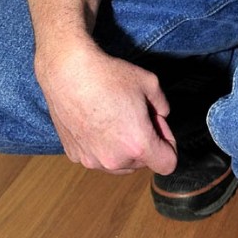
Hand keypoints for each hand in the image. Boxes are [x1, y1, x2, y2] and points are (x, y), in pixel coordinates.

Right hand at [35, 39, 177, 174]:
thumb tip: (161, 116)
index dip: (169, 142)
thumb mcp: (150, 83)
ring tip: (116, 116)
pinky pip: (97, 157)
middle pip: (142, 162)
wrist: (68, 73)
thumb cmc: (110, 76)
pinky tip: (96, 119)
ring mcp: (92, 160)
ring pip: (119, 163)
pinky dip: (102, 145)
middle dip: (145, 141)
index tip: (157, 123)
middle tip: (137, 113)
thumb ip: (163, 105)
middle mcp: (115, 160)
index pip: (168, 164)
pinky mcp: (75, 155)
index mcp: (138, 145)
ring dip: (124, 147)